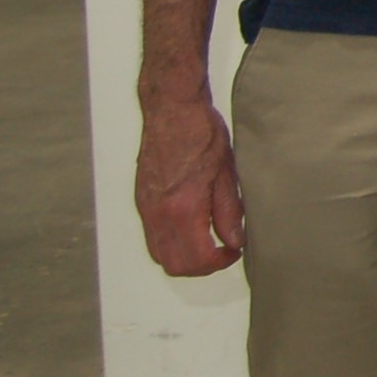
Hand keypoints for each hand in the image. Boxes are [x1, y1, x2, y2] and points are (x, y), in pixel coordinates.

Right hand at [134, 94, 245, 275]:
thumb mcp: (227, 172)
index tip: (234, 251)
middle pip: (174, 265)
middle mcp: (158, 215)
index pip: (197, 259)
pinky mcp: (141, 201)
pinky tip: (192, 228)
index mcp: (182, 209)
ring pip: (160, 254)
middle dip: (201, 267)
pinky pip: (152, 237)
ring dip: (184, 257)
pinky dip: (171, 244)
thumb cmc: (200, 132)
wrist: (171, 109)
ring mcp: (145, 209)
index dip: (220, 263)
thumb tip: (234, 240)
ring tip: (210, 241)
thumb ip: (229, 212)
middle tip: (224, 251)